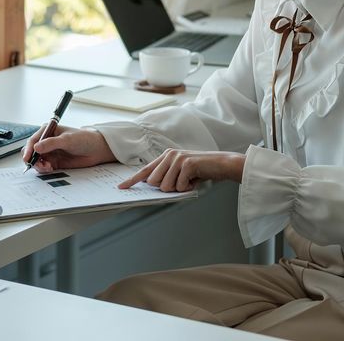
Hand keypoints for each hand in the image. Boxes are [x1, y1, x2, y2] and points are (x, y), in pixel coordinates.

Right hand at [22, 125, 116, 172]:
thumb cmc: (84, 139)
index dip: (28, 150)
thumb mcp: (67, 140)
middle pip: (31, 152)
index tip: (28, 158)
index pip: (32, 141)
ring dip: (39, 165)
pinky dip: (44, 169)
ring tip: (48, 167)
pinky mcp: (53, 161)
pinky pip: (43, 167)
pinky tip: (50, 168)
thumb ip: (51, 143)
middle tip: (39, 165)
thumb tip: (36, 147)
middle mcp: (46, 141)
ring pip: (36, 161)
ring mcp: (49, 152)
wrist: (95, 150)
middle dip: (32, 159)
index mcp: (47, 131)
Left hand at [118, 149, 245, 191]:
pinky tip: (195, 180)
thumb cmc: (200, 170)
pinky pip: (179, 186)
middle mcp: (169, 155)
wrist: (221, 164)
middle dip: (166, 188)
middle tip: (181, 183)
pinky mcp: (186, 164)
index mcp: (165, 156)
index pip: (145, 170)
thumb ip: (166, 176)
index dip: (132, 180)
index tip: (121, 187)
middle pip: (154, 182)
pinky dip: (188, 188)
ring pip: (165, 186)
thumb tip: (153, 186)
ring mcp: (177, 158)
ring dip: (178, 188)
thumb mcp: (180, 172)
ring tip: (189, 180)